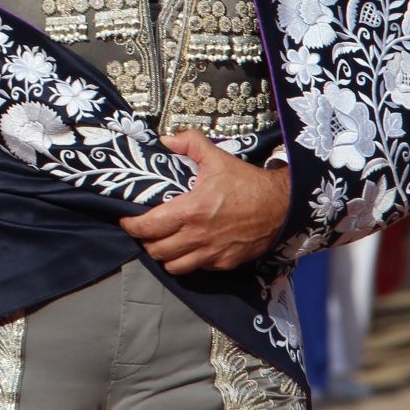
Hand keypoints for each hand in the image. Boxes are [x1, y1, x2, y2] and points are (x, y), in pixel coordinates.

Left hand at [118, 129, 292, 273]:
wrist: (282, 206)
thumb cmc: (247, 182)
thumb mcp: (217, 157)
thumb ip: (190, 143)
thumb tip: (165, 140)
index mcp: (191, 210)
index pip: (148, 227)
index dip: (131, 226)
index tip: (127, 221)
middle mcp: (198, 236)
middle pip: (156, 251)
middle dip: (146, 242)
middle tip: (146, 230)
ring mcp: (212, 254)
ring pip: (174, 267)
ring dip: (165, 256)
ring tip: (165, 242)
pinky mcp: (225, 263)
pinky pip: (197, 269)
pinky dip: (189, 261)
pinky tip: (190, 247)